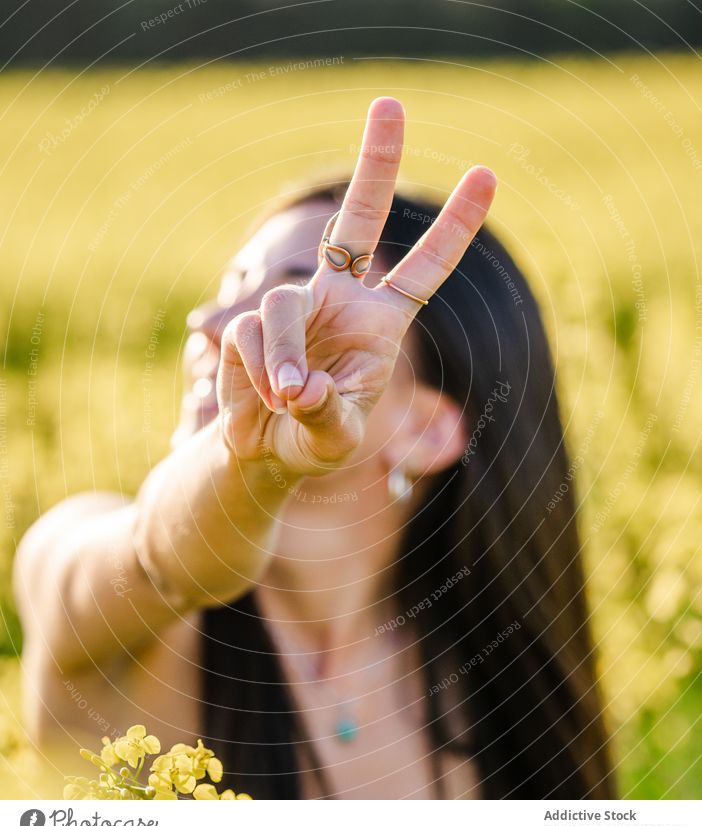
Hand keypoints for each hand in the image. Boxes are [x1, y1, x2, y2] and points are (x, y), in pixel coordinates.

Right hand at [217, 97, 496, 477]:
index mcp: (381, 324)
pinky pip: (251, 331)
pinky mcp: (250, 322)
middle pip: (358, 222)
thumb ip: (327, 415)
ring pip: (284, 305)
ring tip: (286, 398)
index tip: (487, 175)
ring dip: (283, 355)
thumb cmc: (315, 441)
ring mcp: (296, 307)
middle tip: (391, 102)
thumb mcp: (335, 439)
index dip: (454, 228)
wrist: (264, 450)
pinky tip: (263, 398)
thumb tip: (300, 385)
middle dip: (375, 165)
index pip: (423, 269)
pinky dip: (258, 367)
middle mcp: (341, 302)